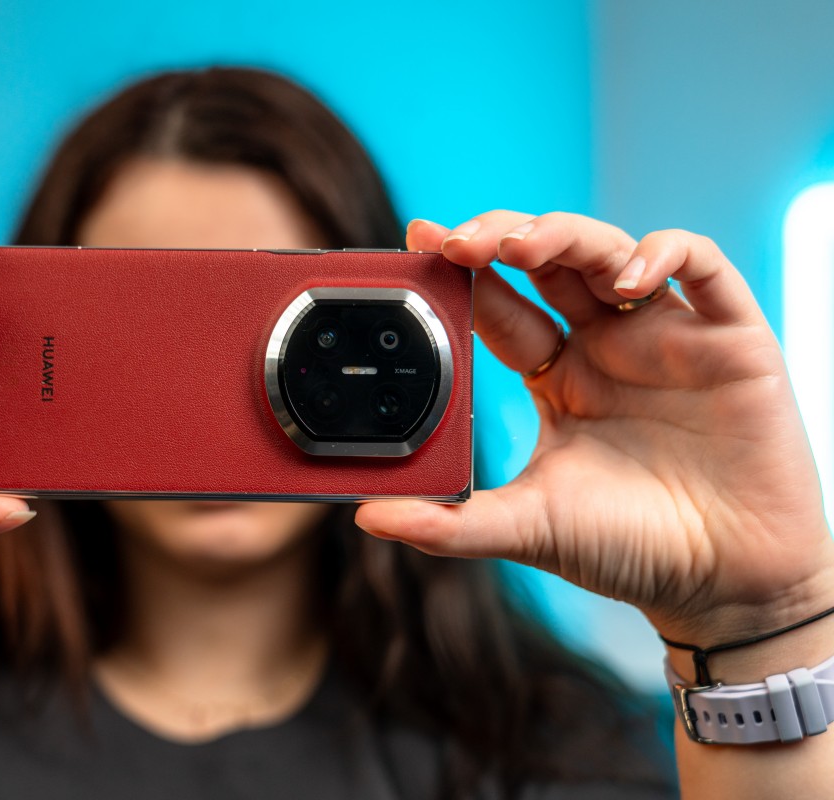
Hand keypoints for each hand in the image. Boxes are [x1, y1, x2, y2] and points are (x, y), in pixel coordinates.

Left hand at [356, 211, 833, 644]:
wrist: (727, 589)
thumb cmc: (631, 553)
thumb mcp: (529, 530)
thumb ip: (451, 524)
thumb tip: (368, 517)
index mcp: (558, 378)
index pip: (501, 305)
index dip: (462, 272)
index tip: (418, 240)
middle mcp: (607, 346)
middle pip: (548, 262)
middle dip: (501, 237)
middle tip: (458, 241)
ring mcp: (667, 337)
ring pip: (610, 250)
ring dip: (562, 234)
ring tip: (518, 245)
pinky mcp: (731, 339)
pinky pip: (703, 266)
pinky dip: (664, 253)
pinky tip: (628, 279)